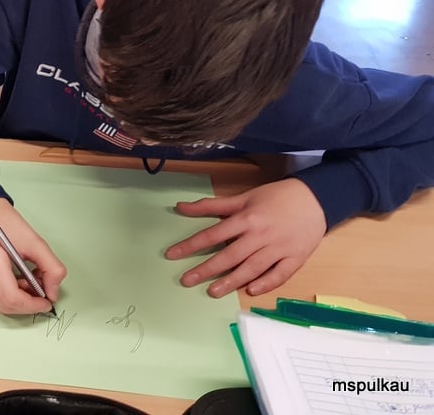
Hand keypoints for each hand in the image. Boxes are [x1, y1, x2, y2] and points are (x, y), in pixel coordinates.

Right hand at [0, 197, 66, 314]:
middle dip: (27, 305)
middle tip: (42, 295)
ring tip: (29, 284)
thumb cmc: (8, 223)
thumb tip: (52, 294)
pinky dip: (10, 297)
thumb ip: (51, 268)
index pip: (11, 297)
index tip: (47, 302)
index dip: (32, 305)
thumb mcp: (36, 242)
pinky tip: (18, 283)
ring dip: (19, 302)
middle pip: (4, 305)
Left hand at [166, 178, 325, 297]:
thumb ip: (212, 205)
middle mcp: (261, 235)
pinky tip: (250, 291)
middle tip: (186, 280)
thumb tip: (180, 206)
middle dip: (206, 269)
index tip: (172, 255)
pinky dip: (266, 284)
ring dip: (231, 281)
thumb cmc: (276, 197)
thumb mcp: (243, 197)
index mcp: (246, 218)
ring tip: (213, 291)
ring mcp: (279, 248)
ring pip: (252, 268)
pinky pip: (280, 275)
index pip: (213, 234)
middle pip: (229, 255)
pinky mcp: (296, 258)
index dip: (191, 245)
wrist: (316, 199)